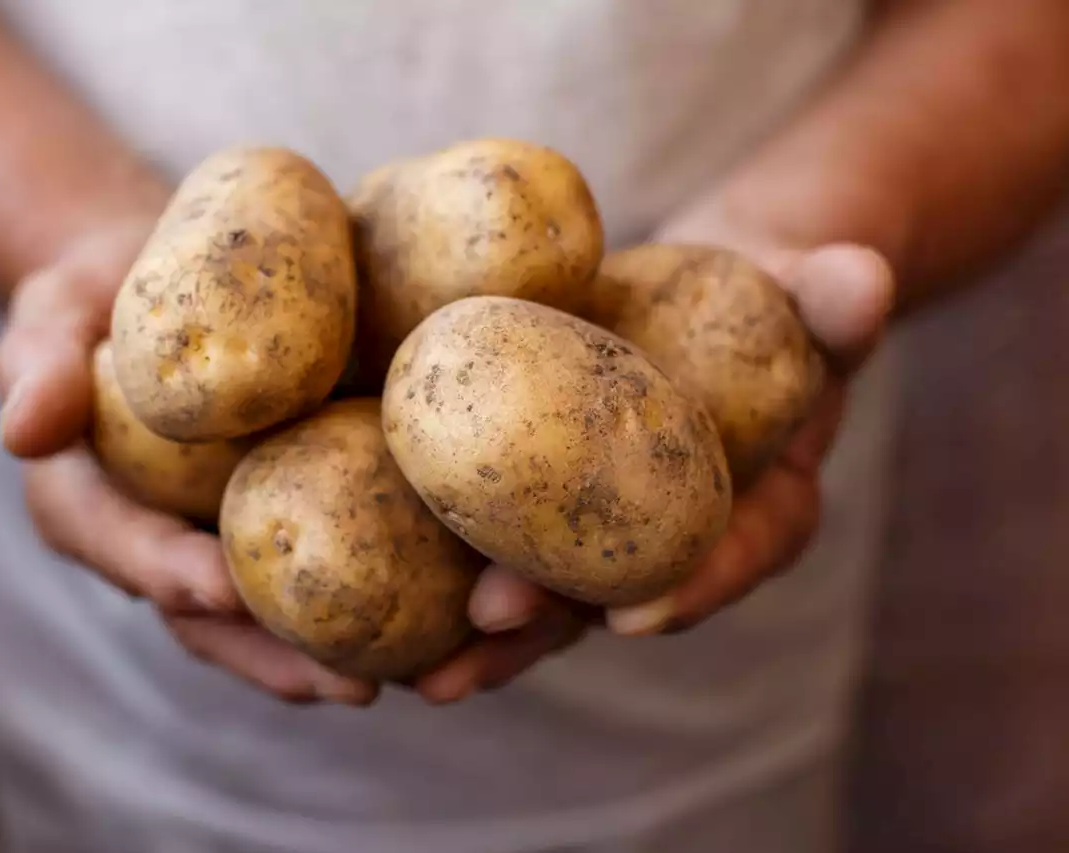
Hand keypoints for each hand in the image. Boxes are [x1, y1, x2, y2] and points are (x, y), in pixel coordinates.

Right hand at [0, 222, 377, 706]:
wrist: (142, 287)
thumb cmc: (93, 298)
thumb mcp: (49, 316)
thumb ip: (36, 364)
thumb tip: (22, 430)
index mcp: (88, 508)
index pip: (128, 550)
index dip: (174, 574)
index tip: (228, 589)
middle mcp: (152, 544)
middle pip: (210, 617)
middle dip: (277, 656)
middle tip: (349, 687)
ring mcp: (210, 540)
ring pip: (268, 615)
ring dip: (334, 653)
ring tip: (415, 676)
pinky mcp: (267, 517)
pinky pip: (315, 562)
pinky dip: (369, 593)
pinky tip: (440, 611)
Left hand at [417, 237, 893, 700]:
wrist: (708, 297)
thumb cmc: (769, 301)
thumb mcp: (811, 295)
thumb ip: (834, 301)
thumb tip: (858, 280)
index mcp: (761, 503)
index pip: (739, 551)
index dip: (694, 584)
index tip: (640, 615)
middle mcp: (675, 536)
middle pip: (617, 591)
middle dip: (551, 618)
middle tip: (489, 627)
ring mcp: (602, 528)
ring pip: (547, 591)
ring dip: (481, 631)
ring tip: (417, 666)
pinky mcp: (541, 500)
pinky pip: (492, 537)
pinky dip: (439, 566)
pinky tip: (380, 598)